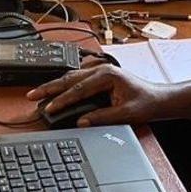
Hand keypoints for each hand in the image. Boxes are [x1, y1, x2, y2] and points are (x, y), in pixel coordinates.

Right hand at [25, 63, 168, 126]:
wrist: (159, 99)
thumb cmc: (146, 103)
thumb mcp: (125, 114)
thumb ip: (102, 117)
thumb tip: (82, 122)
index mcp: (108, 75)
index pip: (78, 89)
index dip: (61, 100)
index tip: (49, 107)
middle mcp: (102, 69)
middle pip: (70, 78)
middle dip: (49, 88)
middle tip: (31, 95)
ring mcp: (100, 70)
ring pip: (71, 77)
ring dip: (55, 85)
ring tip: (38, 92)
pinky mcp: (100, 76)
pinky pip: (78, 78)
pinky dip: (65, 84)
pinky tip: (55, 88)